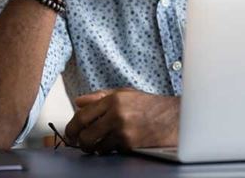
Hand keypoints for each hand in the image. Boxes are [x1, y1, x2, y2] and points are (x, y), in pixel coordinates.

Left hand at [64, 88, 179, 154]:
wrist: (174, 118)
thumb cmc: (150, 106)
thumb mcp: (125, 94)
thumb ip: (100, 97)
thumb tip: (79, 102)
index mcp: (114, 99)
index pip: (82, 116)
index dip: (72, 127)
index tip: (70, 134)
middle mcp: (117, 114)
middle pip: (85, 134)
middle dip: (80, 142)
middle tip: (82, 143)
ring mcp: (123, 130)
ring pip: (96, 146)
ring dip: (95, 148)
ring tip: (99, 145)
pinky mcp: (130, 144)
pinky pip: (110, 151)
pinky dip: (109, 150)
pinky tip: (115, 145)